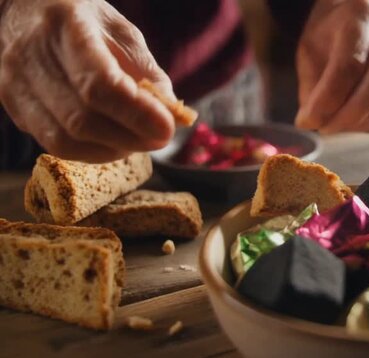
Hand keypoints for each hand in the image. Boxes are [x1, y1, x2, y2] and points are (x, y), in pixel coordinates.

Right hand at [0, 0, 175, 161]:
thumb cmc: (83, 21)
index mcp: (66, 28)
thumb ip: (147, 71)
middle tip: (160, 138)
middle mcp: (31, 57)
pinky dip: (91, 151)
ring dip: (112, 149)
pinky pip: (54, 145)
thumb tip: (170, 115)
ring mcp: (15, 85)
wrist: (26, 10)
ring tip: (138, 140)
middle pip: (82, 120)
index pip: (99, 84)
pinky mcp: (12, 107)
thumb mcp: (122, 32)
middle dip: (130, 138)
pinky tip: (112, 142)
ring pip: (65, 140)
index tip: (167, 128)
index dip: (137, 114)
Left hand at [295, 0, 368, 133]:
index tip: (308, 121)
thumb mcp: (310, 50)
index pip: (350, 65)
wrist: (357, 21)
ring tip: (337, 126)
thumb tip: (314, 122)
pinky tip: (356, 123)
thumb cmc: (329, 36)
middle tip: (325, 129)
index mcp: (362, 17)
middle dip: (350, 115)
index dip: (328, 100)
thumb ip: (312, 85)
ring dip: (364, 120)